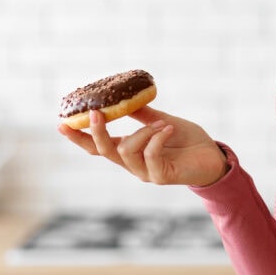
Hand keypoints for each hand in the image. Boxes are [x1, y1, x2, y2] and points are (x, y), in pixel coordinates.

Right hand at [57, 106, 228, 186]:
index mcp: (130, 151)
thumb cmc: (188, 141)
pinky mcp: (161, 176)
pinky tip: (169, 128)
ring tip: (162, 123)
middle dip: (97, 132)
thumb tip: (124, 98)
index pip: (97, 147)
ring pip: (126, 152)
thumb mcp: (162, 122)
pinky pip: (150, 156)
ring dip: (142, 132)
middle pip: (103, 151)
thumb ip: (143, 115)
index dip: (79, 138)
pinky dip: (156, 138)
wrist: (213, 157)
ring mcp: (146, 172)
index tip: (62, 123)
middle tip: (96, 112)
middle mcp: (133, 164)